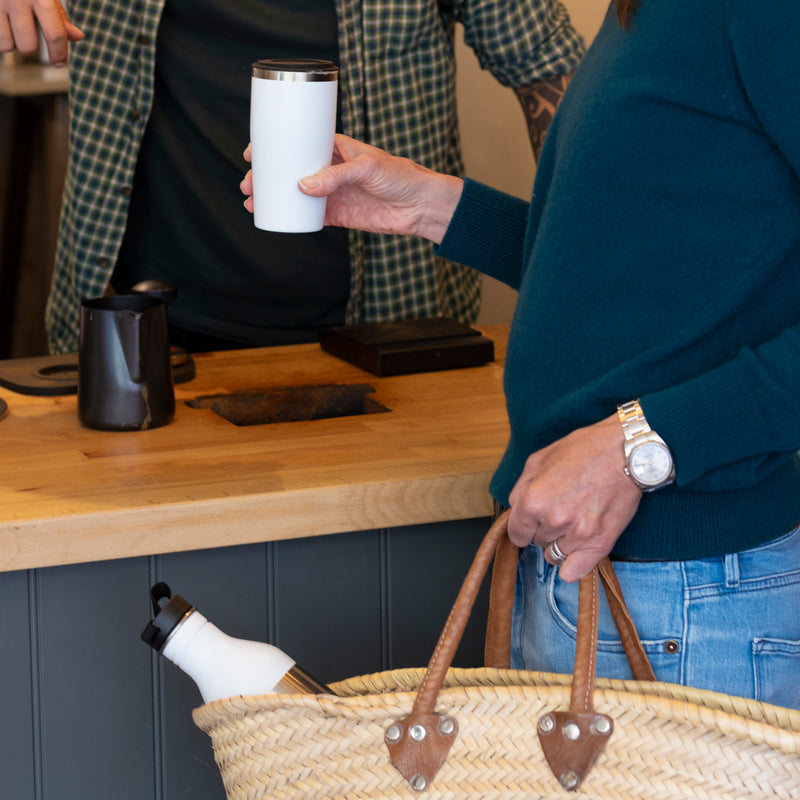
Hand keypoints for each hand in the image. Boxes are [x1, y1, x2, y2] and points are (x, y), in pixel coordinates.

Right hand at [0, 0, 83, 66]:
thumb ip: (59, 15)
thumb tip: (78, 36)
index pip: (55, 33)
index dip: (59, 53)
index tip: (59, 63)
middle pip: (29, 47)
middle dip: (30, 47)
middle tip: (27, 34)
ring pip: (8, 46)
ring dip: (12, 42)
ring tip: (11, 26)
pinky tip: (2, 25)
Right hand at [241, 134, 463, 243]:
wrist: (421, 206)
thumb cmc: (401, 176)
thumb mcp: (368, 168)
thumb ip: (336, 177)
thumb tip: (303, 186)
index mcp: (336, 148)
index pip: (299, 143)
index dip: (274, 147)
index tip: (252, 153)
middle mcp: (331, 169)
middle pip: (291, 169)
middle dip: (267, 176)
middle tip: (248, 184)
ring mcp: (333, 192)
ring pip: (296, 194)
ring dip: (275, 197)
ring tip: (253, 202)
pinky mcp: (339, 214)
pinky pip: (310, 215)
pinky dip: (293, 217)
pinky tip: (276, 217)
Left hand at [507, 413, 642, 581]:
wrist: (626, 452)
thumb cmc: (585, 450)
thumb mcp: (539, 459)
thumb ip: (521, 488)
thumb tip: (515, 509)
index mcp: (533, 500)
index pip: (516, 534)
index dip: (523, 527)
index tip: (531, 523)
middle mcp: (554, 520)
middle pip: (536, 542)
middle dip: (543, 529)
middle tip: (560, 511)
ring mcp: (578, 534)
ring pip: (554, 556)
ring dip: (559, 543)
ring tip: (573, 522)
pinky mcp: (600, 543)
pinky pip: (573, 572)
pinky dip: (572, 566)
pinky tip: (575, 550)